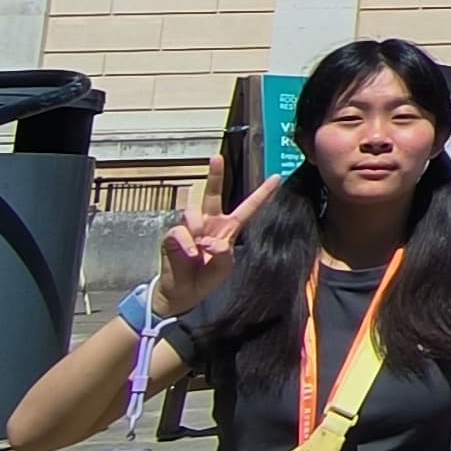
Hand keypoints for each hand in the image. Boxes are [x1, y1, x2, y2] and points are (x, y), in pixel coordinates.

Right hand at [156, 154, 279, 315]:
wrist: (183, 292)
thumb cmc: (206, 278)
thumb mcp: (223, 270)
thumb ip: (223, 256)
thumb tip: (210, 241)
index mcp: (229, 229)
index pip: (249, 208)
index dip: (262, 194)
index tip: (277, 177)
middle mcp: (210, 222)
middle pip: (213, 194)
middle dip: (214, 175)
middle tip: (216, 158)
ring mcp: (191, 227)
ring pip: (192, 212)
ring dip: (196, 230)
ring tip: (198, 252)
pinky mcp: (174, 235)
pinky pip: (179, 231)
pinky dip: (185, 244)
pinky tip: (189, 254)